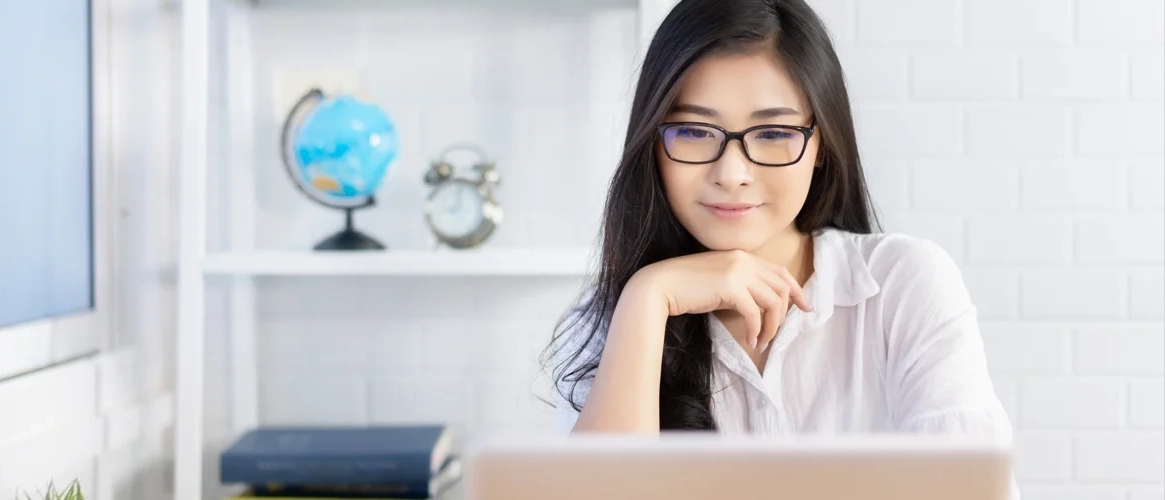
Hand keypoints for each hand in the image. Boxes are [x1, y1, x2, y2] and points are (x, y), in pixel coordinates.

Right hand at [632, 250, 810, 350]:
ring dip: (771, 326)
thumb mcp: (718, 282)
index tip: (805, 306)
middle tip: (776, 335)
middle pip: (781, 288)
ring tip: (761, 342)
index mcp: (742, 256)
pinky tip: (751, 340)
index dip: (796, 290)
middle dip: (785, 314)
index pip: (779, 271)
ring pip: (772, 302)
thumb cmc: (685, 288)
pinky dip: (757, 329)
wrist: (660, 286)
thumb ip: (740, 287)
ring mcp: (738, 271)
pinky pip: (755, 313)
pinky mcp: (731, 287)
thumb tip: (760, 307)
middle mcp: (744, 260)